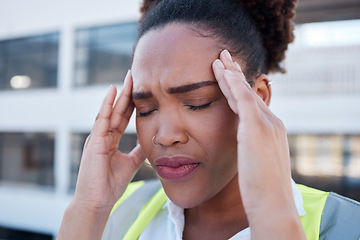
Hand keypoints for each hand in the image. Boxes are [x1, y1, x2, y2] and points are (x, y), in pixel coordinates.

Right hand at [73, 70, 145, 211]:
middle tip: (135, 75)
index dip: (132, 103)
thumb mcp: (130, 163)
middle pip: (117, 110)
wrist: (98, 201)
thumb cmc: (110, 184)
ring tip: (128, 78)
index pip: (123, 116)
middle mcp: (103, 136)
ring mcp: (97, 137)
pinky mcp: (94, 142)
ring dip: (119, 94)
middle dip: (127, 93)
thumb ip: (138, 151)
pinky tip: (113, 92)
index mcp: (110, 140)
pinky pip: (101, 119)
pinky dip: (107, 105)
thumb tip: (150, 142)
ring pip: (110, 111)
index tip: (142, 89)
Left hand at [212, 50, 304, 238]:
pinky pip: (242, 99)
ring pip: (245, 92)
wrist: (272, 206)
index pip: (252, 104)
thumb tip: (242, 149)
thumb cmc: (262, 192)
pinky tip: (222, 71)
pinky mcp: (257, 128)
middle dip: (235, 74)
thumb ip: (251, 151)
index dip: (239, 89)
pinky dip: (232, 83)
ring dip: (231, 73)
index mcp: (271, 131)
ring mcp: (266, 124)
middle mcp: (272, 123)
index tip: (229, 76)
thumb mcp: (257, 165)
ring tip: (219, 58)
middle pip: (249, 93)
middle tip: (224, 58)